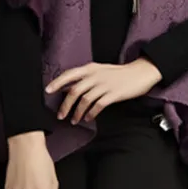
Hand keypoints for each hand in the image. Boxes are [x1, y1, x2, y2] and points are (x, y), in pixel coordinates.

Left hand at [44, 57, 161, 123]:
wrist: (140, 73)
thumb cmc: (120, 73)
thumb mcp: (101, 71)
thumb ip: (86, 78)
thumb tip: (70, 89)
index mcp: (91, 68)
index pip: (69, 74)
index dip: (57, 82)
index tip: (47, 91)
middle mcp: (95, 75)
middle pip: (74, 91)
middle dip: (65, 105)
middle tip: (60, 115)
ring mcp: (104, 85)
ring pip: (84, 100)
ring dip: (77, 112)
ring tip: (74, 120)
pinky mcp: (113, 94)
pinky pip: (97, 106)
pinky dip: (91, 113)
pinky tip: (88, 118)